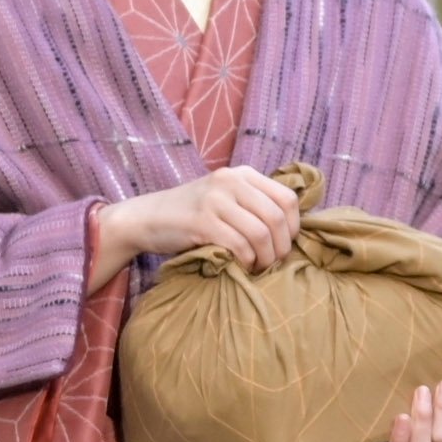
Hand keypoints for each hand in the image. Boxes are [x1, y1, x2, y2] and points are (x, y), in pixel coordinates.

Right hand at [94, 165, 298, 275]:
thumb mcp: (226, 198)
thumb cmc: (192, 214)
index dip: (294, 226)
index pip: (288, 198)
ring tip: (258, 267)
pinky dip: (246, 261)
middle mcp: (230, 181)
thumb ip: (254, 204)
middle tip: (274, 262)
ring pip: (261, 233)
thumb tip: (293, 229)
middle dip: (282, 246)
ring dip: (265, 257)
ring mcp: (215, 200)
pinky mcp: (201, 221)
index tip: (286, 243)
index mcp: (242, 174)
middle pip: (277, 217)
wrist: (147, 218)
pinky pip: (239, 245)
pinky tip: (241, 266)